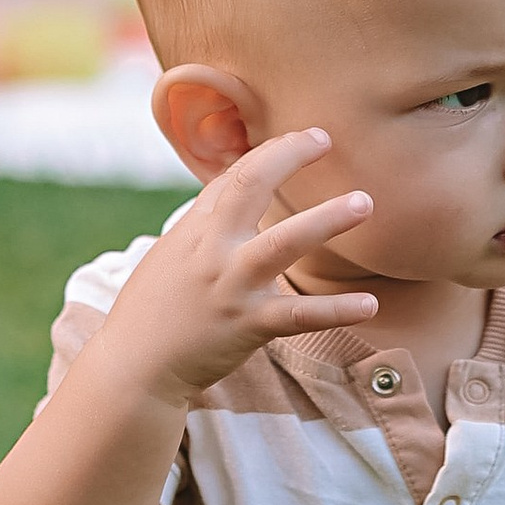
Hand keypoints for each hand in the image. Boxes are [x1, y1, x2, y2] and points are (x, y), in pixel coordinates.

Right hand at [107, 129, 379, 395]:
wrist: (134, 366)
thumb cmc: (153, 307)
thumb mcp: (171, 253)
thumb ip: (206, 221)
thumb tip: (234, 185)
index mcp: (194, 229)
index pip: (233, 175)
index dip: (271, 152)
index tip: (306, 138)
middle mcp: (212, 249)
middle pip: (250, 186)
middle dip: (288, 156)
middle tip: (323, 138)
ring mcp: (232, 286)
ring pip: (283, 243)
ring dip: (325, 220)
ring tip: (363, 203)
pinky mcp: (249, 325)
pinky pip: (299, 314)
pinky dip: (336, 310)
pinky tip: (370, 303)